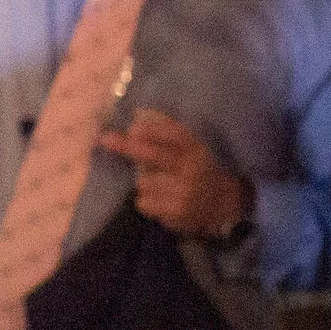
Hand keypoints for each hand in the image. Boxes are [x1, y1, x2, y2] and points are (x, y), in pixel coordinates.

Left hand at [101, 108, 249, 239]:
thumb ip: (168, 131)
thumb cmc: (200, 170)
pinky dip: (147, 201)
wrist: (225, 206)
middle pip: (154, 156)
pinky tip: (163, 201)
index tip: (132, 124)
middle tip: (105, 139)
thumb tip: (138, 114)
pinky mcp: (176, 215)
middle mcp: (193, 171)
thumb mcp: (192, 148)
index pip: (176, 135)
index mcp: (198, 151)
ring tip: (162, 185)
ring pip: (143, 182)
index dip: (154, 129)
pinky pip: (144, 203)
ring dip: (145, 182)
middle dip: (128, 147)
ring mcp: (185, 194)